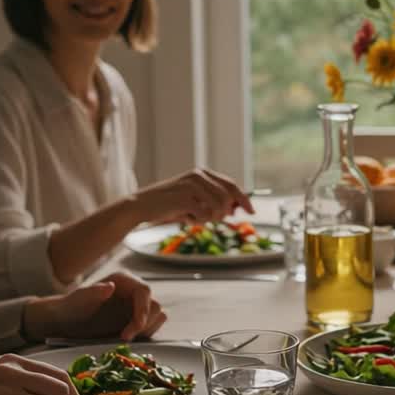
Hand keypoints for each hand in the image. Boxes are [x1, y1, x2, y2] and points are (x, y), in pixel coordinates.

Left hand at [23, 272, 166, 341]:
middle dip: (143, 324)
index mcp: (124, 280)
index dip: (143, 310)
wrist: (68, 322)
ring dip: (145, 329)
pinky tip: (126, 338)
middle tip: (124, 338)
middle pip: (155, 306)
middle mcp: (135, 291)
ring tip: (124, 337)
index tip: (134, 328)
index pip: (144, 291)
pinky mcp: (139, 319)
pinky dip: (144, 334)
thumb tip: (111, 286)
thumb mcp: (79, 299)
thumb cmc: (72, 307)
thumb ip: (93, 292)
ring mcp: (138, 305)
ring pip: (157, 316)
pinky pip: (152, 326)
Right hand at [129, 168, 252, 224]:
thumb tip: (236, 209)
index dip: (244, 199)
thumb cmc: (170, 205)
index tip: (252, 211)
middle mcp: (198, 176)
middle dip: (223, 213)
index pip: (231, 185)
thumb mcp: (195, 200)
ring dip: (209, 218)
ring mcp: (191, 185)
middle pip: (228, 198)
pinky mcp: (183, 197)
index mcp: (202, 173)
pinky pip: (204, 215)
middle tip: (209, 219)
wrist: (142, 206)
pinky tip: (186, 218)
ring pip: (218, 207)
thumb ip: (214, 201)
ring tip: (194, 217)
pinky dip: (197, 221)